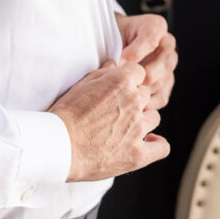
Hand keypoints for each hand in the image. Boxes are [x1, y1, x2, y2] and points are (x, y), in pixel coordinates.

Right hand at [49, 62, 169, 181]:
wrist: (58, 145)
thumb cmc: (66, 114)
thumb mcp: (81, 84)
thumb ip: (103, 72)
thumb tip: (115, 64)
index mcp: (122, 81)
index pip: (139, 72)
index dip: (130, 80)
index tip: (121, 88)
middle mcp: (135, 102)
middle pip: (146, 95)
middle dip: (135, 100)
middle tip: (118, 111)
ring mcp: (138, 128)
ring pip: (154, 117)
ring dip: (143, 120)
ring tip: (126, 127)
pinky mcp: (138, 154)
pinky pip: (161, 147)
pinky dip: (157, 145)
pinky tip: (149, 143)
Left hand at [116, 13, 177, 110]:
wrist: (114, 46)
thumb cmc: (113, 37)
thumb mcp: (113, 32)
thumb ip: (117, 42)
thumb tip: (121, 64)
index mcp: (156, 26)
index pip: (152, 38)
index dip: (136, 52)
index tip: (120, 60)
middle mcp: (167, 44)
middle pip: (164, 61)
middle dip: (144, 73)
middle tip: (127, 81)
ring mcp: (168, 65)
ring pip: (163, 80)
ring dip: (145, 89)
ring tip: (128, 94)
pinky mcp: (166, 83)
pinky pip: (162, 96)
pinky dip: (149, 103)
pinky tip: (134, 105)